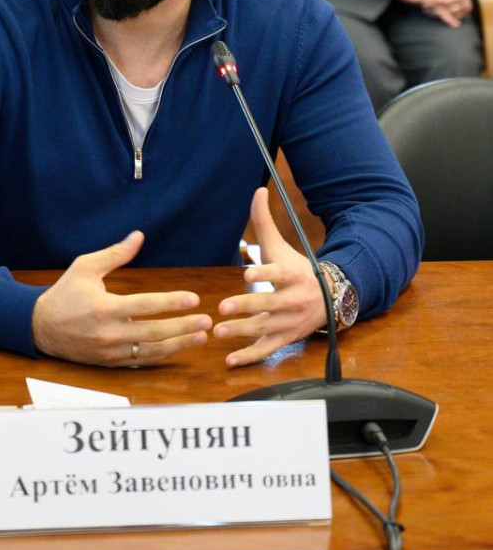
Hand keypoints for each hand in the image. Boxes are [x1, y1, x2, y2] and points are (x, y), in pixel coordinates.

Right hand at [31, 231, 211, 366]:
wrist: (40, 327)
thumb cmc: (64, 293)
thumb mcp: (85, 267)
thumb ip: (115, 254)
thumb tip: (139, 236)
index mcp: (105, 308)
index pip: (146, 305)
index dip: (172, 302)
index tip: (193, 299)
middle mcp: (109, 333)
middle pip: (155, 332)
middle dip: (184, 327)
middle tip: (207, 321)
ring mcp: (110, 351)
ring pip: (151, 351)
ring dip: (179, 344)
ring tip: (200, 337)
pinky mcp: (110, 362)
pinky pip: (140, 362)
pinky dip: (162, 356)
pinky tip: (178, 348)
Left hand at [213, 188, 327, 367]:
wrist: (329, 296)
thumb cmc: (295, 268)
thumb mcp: (281, 246)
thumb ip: (265, 221)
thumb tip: (258, 188)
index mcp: (291, 275)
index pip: (277, 274)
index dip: (264, 274)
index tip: (247, 274)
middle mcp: (294, 299)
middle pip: (270, 304)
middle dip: (247, 307)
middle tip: (223, 308)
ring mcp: (290, 321)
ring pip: (266, 329)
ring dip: (242, 332)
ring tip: (218, 332)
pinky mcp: (286, 338)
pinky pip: (268, 350)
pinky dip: (250, 357)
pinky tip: (230, 360)